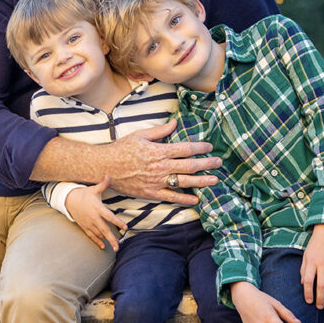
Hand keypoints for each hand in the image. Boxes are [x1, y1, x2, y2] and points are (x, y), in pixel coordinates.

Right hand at [64, 177, 126, 251]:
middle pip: (104, 229)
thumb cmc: (84, 194)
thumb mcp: (94, 189)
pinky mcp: (84, 226)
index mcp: (98, 208)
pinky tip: (103, 246)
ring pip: (99, 234)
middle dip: (111, 238)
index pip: (109, 216)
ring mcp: (89, 223)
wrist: (69, 200)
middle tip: (118, 246)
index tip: (125, 227)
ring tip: (115, 246)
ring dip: (107, 240)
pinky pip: (91, 236)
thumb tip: (109, 176)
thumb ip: (103, 184)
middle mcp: (93, 217)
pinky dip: (97, 241)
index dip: (117, 222)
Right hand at [105, 119, 220, 204]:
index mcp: (158, 151)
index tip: (209, 147)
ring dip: (201, 181)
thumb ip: (160, 131)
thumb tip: (175, 123)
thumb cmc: (121, 149)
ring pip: (184, 182)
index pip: (185, 148)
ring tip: (214, 180)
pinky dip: (185, 199)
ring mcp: (157, 181)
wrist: (105, 166)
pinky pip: (172, 197)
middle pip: (189, 166)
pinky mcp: (151, 193)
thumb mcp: (140, 135)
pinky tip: (196, 199)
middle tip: (218, 163)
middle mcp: (160, 167)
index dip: (200, 147)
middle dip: (206, 164)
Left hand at [301, 224, 323, 308]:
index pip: (308, 281)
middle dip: (319, 298)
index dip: (308, 293)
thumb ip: (304, 269)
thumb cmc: (315, 244)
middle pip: (321, 285)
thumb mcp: (306, 255)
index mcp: (311, 262)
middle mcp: (322, 264)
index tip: (308, 301)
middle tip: (319, 307)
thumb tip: (303, 283)